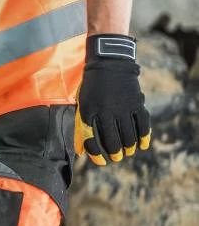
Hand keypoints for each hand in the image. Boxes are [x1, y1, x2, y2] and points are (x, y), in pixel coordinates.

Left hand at [75, 34, 151, 165]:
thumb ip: (84, 123)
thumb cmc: (92, 86)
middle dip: (115, 153)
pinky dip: (144, 138)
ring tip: (127, 151)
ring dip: (129, 148)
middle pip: (113, 141)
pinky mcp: (137, 104)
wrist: (108, 64)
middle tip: (117, 157)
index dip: (96, 154)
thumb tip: (84, 147)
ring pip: (129, 137)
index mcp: (90, 111)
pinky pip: (143, 126)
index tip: (101, 161)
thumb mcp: (83, 103)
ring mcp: (124, 108)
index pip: (93, 139)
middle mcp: (107, 112)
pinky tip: (142, 145)